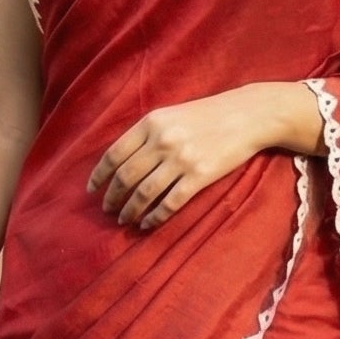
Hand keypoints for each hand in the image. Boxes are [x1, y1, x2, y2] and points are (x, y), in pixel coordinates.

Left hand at [89, 84, 316, 229]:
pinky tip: (148, 223)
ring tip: (125, 219)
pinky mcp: (199, 176)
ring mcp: (181, 159)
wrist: (247, 115)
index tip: (92, 190)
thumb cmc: (208, 115)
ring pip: (144, 193)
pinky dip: (155, 216)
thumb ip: (147, 133)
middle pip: (126, 176)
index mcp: (151, 123)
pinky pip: (170, 202)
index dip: (99, 176)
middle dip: (112, 198)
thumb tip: (122, 160)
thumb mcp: (171, 114)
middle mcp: (162, 140)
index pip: (114, 154)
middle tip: (108, 210)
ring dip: (130, 210)